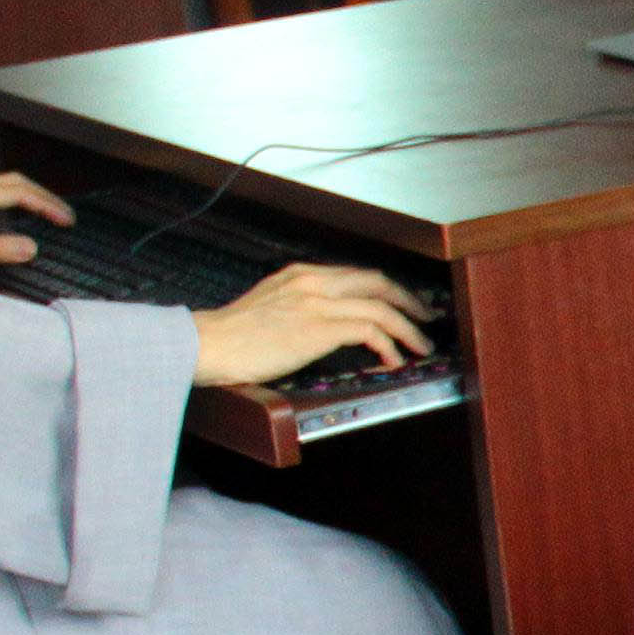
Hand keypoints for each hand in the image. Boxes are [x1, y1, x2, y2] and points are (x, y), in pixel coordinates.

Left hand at [0, 171, 70, 268]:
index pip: (20, 193)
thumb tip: (32, 248)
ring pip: (5, 186)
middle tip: (65, 214)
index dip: (47, 204)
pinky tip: (20, 217)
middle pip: (15, 182)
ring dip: (31, 197)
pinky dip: (15, 202)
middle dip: (44, 195)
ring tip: (49, 213)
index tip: (67, 220)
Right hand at [192, 263, 434, 389]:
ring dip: (408, 327)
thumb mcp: (269, 306)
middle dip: (408, 300)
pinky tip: (393, 360)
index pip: (357, 274)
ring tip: (421, 345)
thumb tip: (324, 326)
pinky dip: (389, 345)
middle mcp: (313, 281)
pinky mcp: (319, 327)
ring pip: (381, 305)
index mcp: (301, 275)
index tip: (402, 303)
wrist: (208, 344)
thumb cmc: (231, 336)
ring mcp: (317, 302)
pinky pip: (370, 330)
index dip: (386, 289)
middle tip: (426, 317)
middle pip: (377, 281)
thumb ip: (298, 306)